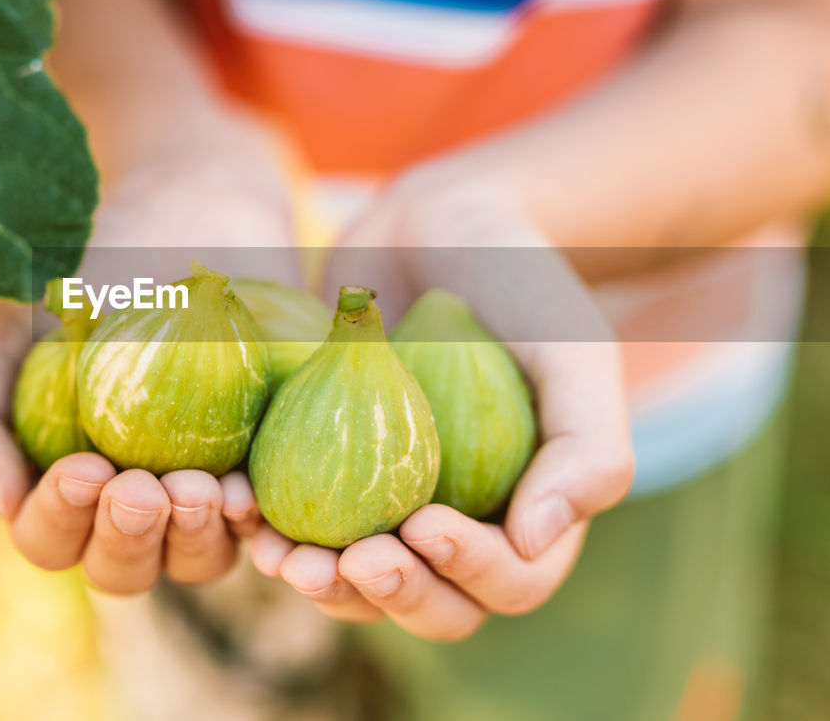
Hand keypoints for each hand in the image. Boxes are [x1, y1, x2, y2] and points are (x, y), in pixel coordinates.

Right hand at [0, 137, 298, 593]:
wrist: (187, 214)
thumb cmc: (85, 277)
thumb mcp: (7, 332)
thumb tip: (0, 499)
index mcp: (61, 487)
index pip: (50, 537)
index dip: (61, 520)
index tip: (83, 469)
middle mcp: (130, 506)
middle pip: (122, 568)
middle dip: (127, 540)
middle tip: (142, 488)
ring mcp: (202, 494)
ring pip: (196, 560)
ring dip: (193, 540)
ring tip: (200, 489)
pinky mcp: (267, 468)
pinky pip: (265, 522)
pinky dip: (254, 520)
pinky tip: (248, 491)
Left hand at [251, 175, 634, 639]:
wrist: (441, 225)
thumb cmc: (523, 285)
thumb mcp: (573, 352)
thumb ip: (586, 447)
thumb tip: (538, 542)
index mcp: (530, 516)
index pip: (509, 582)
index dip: (471, 574)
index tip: (424, 525)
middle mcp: (460, 525)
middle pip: (430, 603)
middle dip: (389, 595)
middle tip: (347, 561)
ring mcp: (389, 504)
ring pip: (357, 582)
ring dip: (320, 584)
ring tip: (279, 556)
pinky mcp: (328, 470)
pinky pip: (302, 522)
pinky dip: (273, 529)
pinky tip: (243, 511)